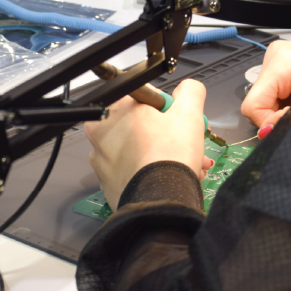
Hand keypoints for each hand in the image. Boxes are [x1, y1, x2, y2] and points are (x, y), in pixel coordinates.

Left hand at [84, 79, 213, 210]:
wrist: (160, 201)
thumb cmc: (169, 157)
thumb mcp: (189, 114)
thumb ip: (190, 92)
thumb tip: (188, 88)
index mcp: (113, 108)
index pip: (144, 96)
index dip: (167, 107)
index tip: (177, 119)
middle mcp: (100, 131)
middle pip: (142, 124)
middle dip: (170, 133)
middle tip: (188, 142)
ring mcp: (101, 158)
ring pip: (139, 147)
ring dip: (164, 153)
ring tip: (187, 164)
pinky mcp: (107, 180)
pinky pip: (132, 168)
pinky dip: (150, 170)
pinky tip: (170, 176)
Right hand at [241, 41, 290, 132]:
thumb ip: (289, 121)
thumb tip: (265, 133)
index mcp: (283, 62)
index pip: (253, 105)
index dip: (270, 122)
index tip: (290, 122)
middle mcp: (275, 55)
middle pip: (257, 100)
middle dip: (277, 114)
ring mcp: (278, 55)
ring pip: (264, 97)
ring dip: (283, 108)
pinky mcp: (283, 59)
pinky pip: (274, 89)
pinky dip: (287, 100)